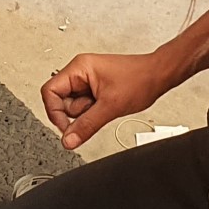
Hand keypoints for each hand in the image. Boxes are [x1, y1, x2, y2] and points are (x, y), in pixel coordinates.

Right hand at [41, 51, 174, 149]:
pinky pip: (85, 107)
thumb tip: (68, 140)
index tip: (66, 128)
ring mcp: (87, 81)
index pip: (50, 91)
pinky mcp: (95, 89)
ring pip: (74, 107)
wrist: (159, 76)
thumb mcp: (110, 107)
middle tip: (95, 111)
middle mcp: (80, 72)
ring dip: (88, 113)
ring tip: (106, 106)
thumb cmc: (140, 79)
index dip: (55, 112)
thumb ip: (86, 125)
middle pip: (61, 101)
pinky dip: (94, 112)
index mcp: (79, 68)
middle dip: (77, 113)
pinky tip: (108, 106)